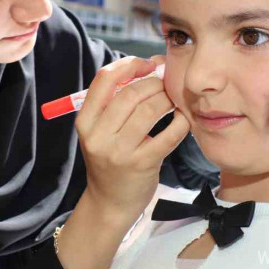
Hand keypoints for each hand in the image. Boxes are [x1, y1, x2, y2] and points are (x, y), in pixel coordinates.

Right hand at [75, 56, 189, 220]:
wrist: (110, 203)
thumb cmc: (111, 159)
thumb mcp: (101, 131)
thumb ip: (117, 100)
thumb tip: (152, 65)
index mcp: (85, 122)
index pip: (104, 80)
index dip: (128, 65)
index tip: (146, 65)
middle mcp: (98, 136)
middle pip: (130, 94)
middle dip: (153, 83)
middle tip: (166, 82)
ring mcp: (119, 152)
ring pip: (149, 110)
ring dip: (167, 99)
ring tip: (173, 99)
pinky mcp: (142, 165)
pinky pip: (168, 135)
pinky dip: (180, 122)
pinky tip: (183, 118)